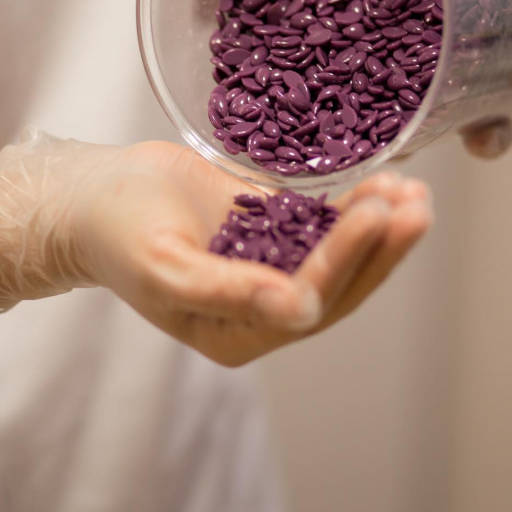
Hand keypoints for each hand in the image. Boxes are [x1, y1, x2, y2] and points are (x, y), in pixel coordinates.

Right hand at [71, 143, 431, 365]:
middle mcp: (263, 307)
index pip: (305, 302)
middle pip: (338, 283)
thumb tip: (300, 312)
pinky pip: (323, 222)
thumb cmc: (117, 231)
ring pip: (339, 253)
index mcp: (236, 332)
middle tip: (416, 205)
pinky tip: (385, 179)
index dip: (343, 260)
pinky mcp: (275, 231)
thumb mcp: (163, 265)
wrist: (96, 192)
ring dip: (378, 226)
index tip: (376, 216)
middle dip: (379, 246)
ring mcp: (273, 266)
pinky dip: (353, 204)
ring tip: (415, 191)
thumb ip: (228, 292)